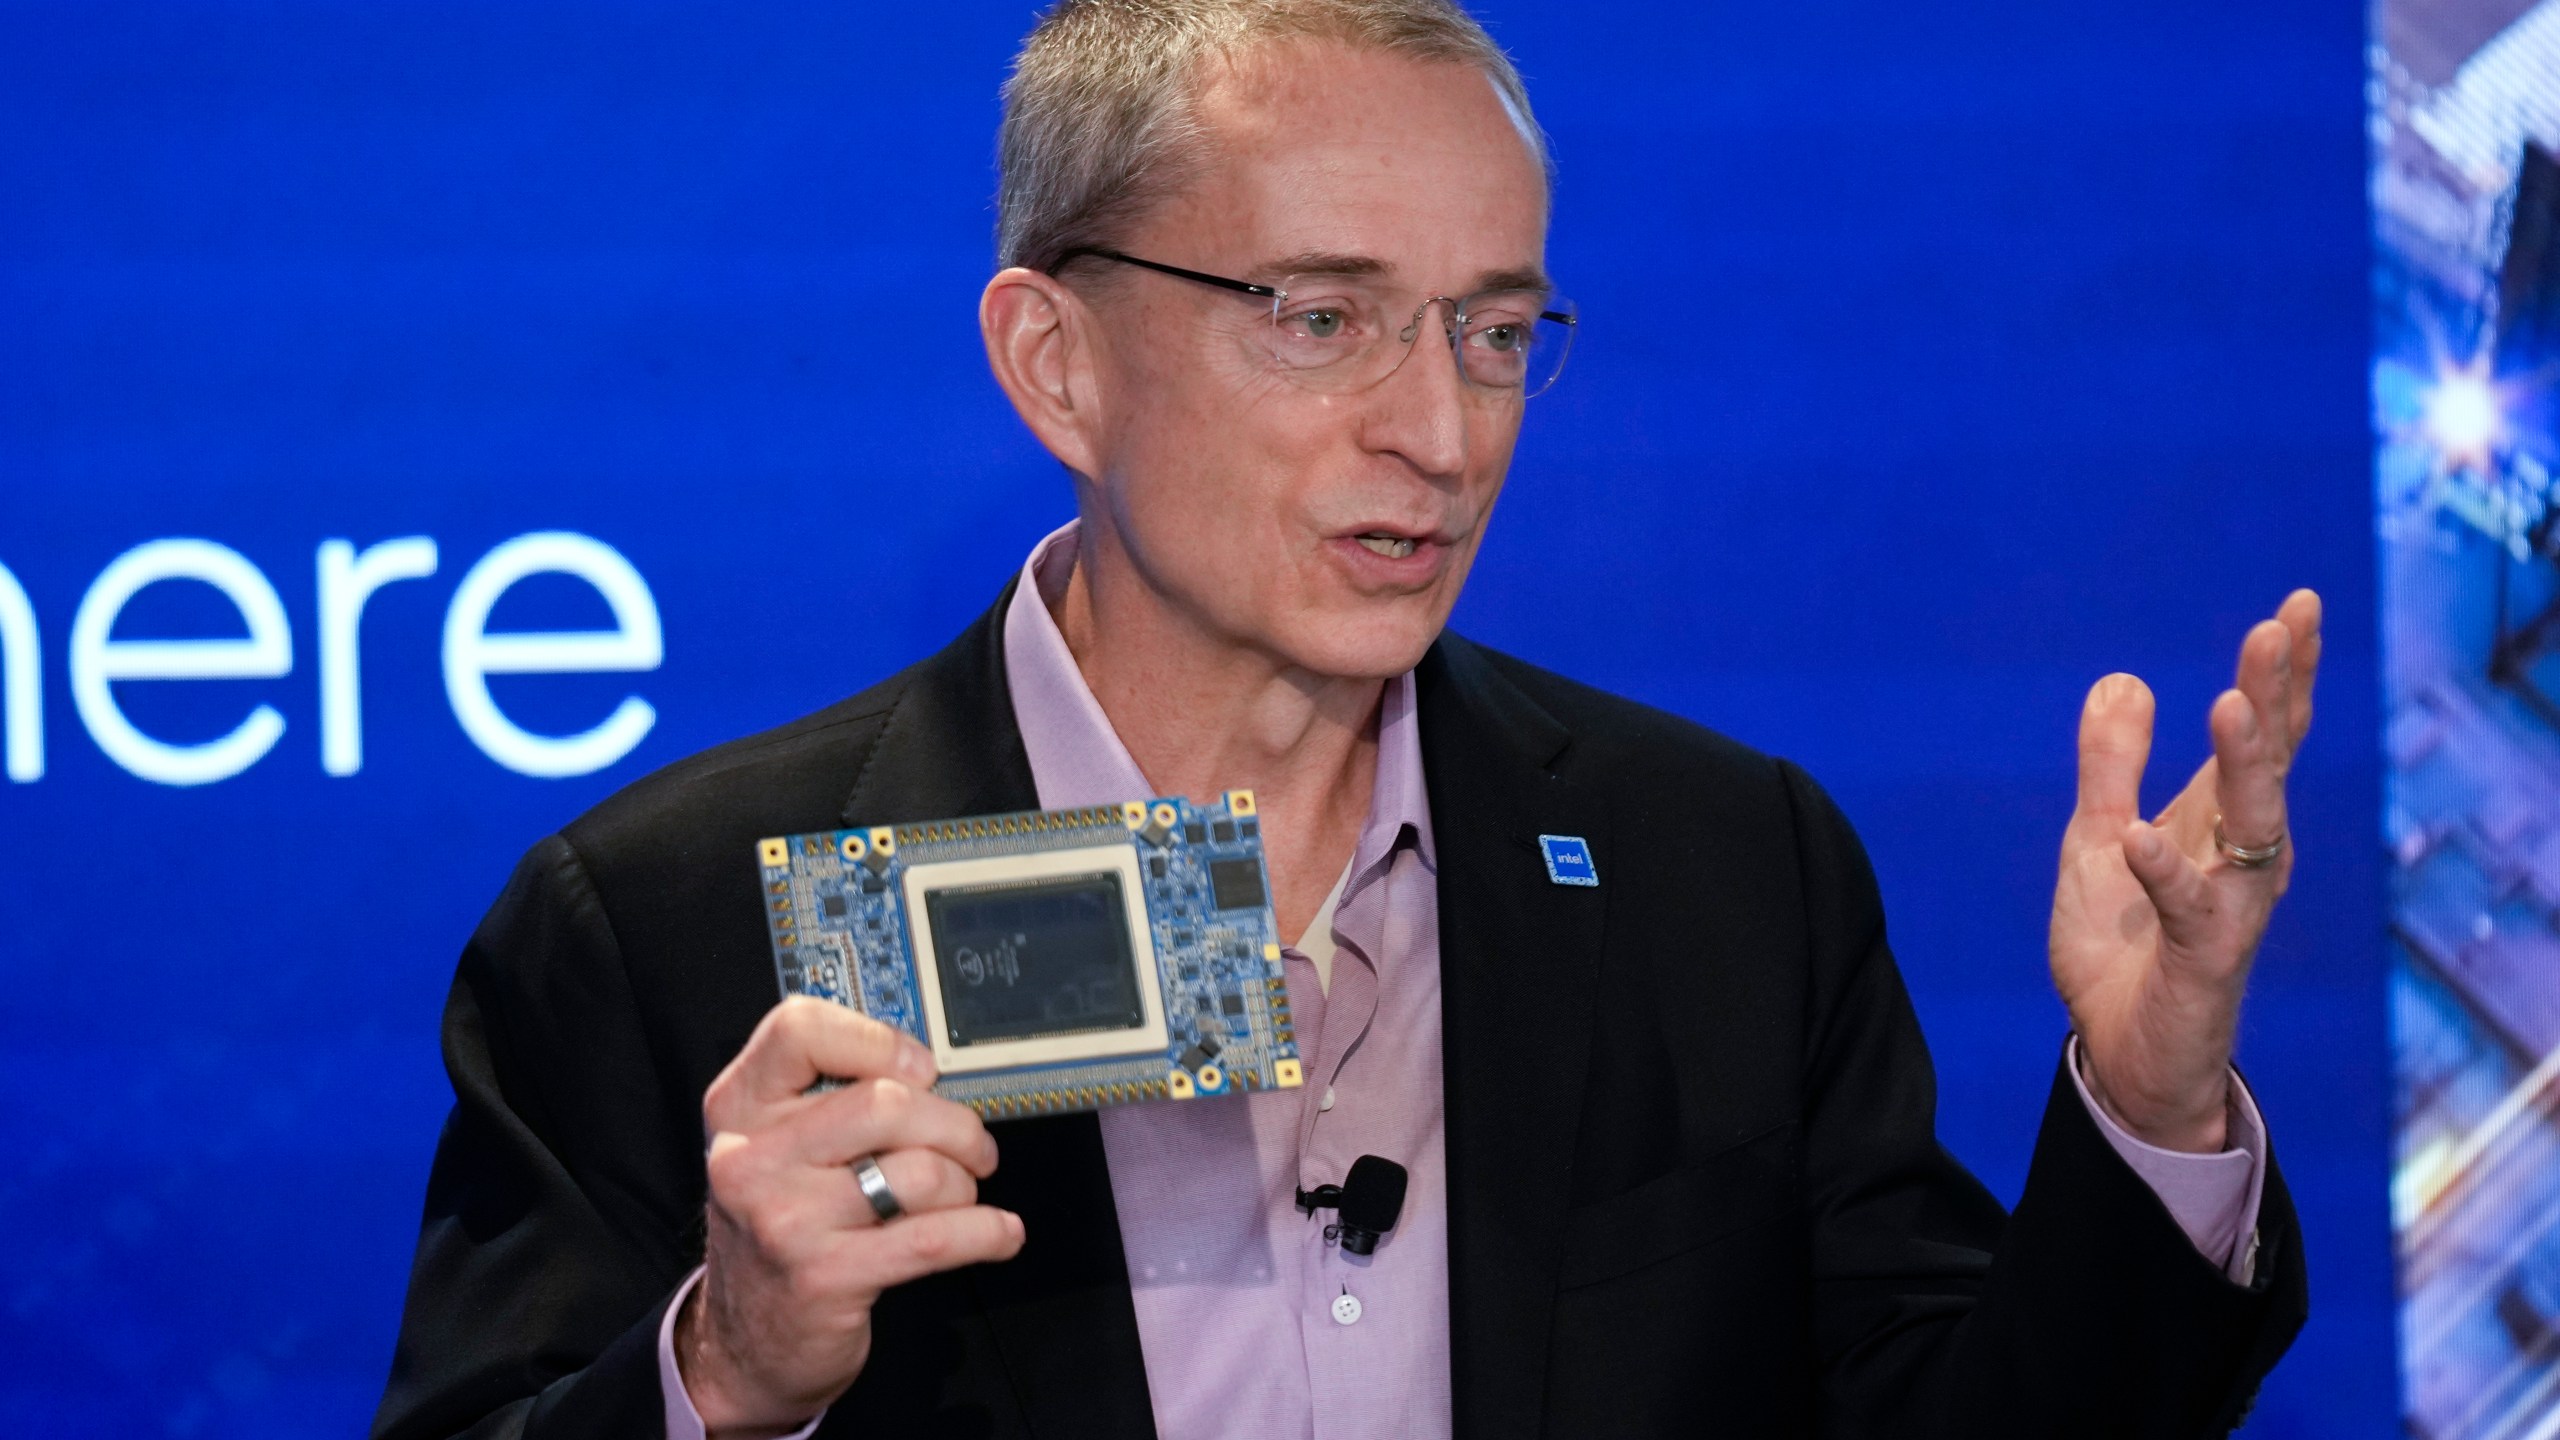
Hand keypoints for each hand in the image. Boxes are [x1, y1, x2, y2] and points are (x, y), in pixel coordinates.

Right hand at [676, 997, 1024, 1437]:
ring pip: (919, 1170)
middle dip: (953, 1125)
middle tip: (971, 1148)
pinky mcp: (825, 1277)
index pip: (800, 1030)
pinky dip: (986, 1231)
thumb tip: (928, 1069)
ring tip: (961, 1197)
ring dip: (964, 1183)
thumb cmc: (780, 1228)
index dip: (877, 1040)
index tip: (921, 1069)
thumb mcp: (777, 1149)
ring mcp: (786, 1220)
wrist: (743, 1343)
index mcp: (738, 1107)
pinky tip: (999, 1233)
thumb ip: (828, 1098)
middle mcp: (751, 1158)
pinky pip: (935, 1238)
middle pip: (884, 1102)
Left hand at [2048, 590, 2321, 1152]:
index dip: (2282, 670)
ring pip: (2253, 822)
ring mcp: (2232, 902)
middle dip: (2275, 691)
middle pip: (2270, 758)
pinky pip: (2187, 905)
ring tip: (2231, 702)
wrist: (2123, 1052)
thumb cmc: (2124, 945)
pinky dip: (2166, 869)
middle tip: (2278, 625)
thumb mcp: (2097, 838)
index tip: (2297, 603)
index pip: (2263, 732)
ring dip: (2242, 762)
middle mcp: (2245, 853)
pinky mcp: (2204, 956)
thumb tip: (2124, 678)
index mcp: (2222, 818)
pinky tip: (2142, 836)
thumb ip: (2110, 764)